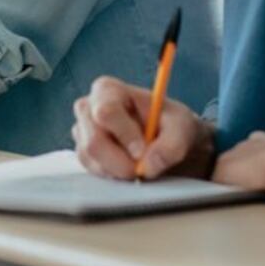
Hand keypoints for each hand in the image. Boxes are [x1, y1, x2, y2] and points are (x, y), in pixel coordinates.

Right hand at [72, 76, 212, 179]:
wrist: (166, 141)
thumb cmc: (170, 125)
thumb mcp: (182, 128)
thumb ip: (171, 145)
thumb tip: (149, 164)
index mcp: (109, 90)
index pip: (106, 112)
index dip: (124, 135)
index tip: (142, 152)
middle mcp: (88, 107)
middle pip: (93, 141)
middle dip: (120, 162)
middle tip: (142, 169)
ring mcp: (82, 131)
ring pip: (91, 158)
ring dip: (118, 170)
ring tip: (139, 166)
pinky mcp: (83, 152)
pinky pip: (92, 170)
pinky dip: (112, 175)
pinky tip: (128, 168)